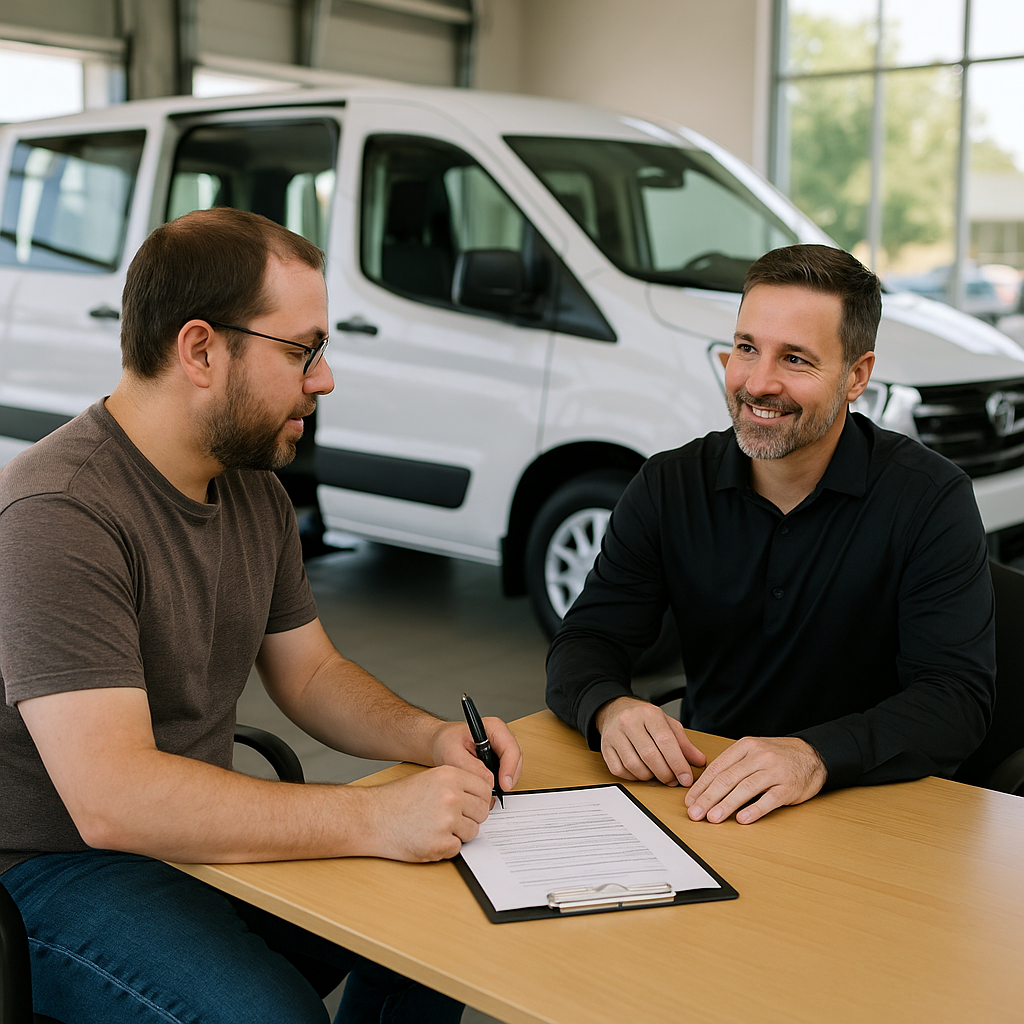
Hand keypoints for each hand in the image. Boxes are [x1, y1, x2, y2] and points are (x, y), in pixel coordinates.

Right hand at [368, 765, 492, 860]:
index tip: (472, 805)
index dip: (480, 799)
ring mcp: (446, 821)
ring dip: (458, 833)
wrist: (372, 818)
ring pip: (472, 832)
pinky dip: (445, 847)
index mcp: (450, 776)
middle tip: (449, 819)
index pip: (485, 789)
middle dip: (470, 818)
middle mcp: (451, 796)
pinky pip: (457, 848)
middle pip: (482, 812)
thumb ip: (458, 785)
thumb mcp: (430, 779)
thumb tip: (483, 797)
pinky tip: (428, 838)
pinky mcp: (439, 844)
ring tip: (434, 827)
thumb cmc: (398, 800)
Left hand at [429, 718, 522, 795]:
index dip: (509, 769)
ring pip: (513, 768)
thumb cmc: (445, 741)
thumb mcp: (452, 753)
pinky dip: (498, 783)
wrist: (439, 743)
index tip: (503, 785)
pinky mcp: (499, 759)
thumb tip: (489, 780)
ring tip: (487, 789)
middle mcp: (501, 737)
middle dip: (508, 778)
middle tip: (495, 792)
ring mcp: (501, 748)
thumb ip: (470, 766)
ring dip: (503, 782)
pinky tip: (486, 786)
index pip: (511, 749)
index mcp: (494, 728)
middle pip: (515, 760)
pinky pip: (506, 773)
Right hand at [595, 697, 705, 786]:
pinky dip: (633, 777)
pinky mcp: (605, 747)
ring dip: (649, 776)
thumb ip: (684, 743)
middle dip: (665, 773)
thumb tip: (699, 761)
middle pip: (650, 755)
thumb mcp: (667, 724)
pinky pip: (619, 770)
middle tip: (673, 780)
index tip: (686, 778)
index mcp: (649, 714)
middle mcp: (629, 722)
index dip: (678, 763)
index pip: (666, 741)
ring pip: (634, 765)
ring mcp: (614, 735)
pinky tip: (640, 772)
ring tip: (657, 775)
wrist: (615, 709)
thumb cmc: (644, 718)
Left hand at [684, 736, 826, 823]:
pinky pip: (769, 799)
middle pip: (728, 778)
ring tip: (713, 818)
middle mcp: (758, 757)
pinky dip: (754, 809)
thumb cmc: (778, 756)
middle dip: (708, 798)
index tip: (690, 801)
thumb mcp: (753, 751)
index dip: (701, 786)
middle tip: (695, 813)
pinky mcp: (788, 787)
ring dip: (726, 805)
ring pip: (745, 789)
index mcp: (745, 746)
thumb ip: (732, 765)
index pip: (718, 767)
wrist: (812, 755)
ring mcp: (774, 771)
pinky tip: (742, 819)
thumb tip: (705, 787)